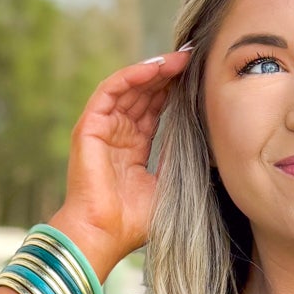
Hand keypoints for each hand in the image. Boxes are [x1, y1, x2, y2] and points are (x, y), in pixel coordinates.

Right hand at [50, 48, 191, 278]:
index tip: (198, 76)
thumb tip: (204, 137)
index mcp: (133, 148)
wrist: (105, 235)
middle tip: (193, 58)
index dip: (174, 91)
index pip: (154, 109)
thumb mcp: (167, 184)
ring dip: (153, 70)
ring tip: (179, 59)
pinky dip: (132, 76)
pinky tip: (155, 68)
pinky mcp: (89, 126)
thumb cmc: (134, 222)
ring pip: (129, 87)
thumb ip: (178, 158)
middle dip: (168, 75)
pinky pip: (111, 91)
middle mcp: (116, 134)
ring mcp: (102, 129)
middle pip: (143, 93)